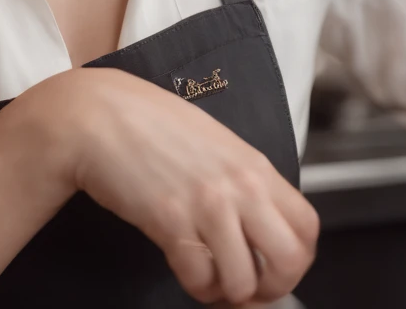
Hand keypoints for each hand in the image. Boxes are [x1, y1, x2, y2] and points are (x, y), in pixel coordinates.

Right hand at [34, 66, 318, 305]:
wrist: (98, 114)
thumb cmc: (149, 123)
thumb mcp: (212, 141)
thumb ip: (241, 177)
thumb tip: (259, 221)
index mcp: (253, 164)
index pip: (307, 227)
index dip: (296, 261)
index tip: (274, 269)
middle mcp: (239, 184)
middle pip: (290, 261)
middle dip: (271, 287)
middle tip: (247, 286)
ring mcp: (207, 203)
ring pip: (243, 280)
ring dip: (226, 291)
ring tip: (209, 278)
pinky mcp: (171, 220)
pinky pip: (200, 277)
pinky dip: (195, 285)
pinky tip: (184, 268)